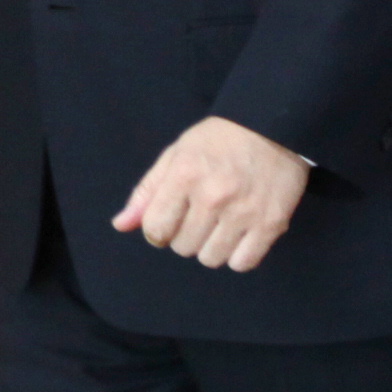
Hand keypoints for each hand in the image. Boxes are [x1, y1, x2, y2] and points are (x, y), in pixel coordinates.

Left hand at [112, 115, 308, 271]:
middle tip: (198, 216)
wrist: (272, 128)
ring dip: (209, 247)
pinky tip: (237, 236)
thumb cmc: (217, 141)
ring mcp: (244, 213)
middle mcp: (213, 197)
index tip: (168, 220)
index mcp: (184, 176)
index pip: (156, 229)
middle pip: (183, 247)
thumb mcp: (175, 156)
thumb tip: (120, 225)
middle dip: (184, 236)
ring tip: (218, 225)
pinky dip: (237, 256)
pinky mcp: (272, 225)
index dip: (157, 230)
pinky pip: (242, 263)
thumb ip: (147, 191)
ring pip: (211, 258)